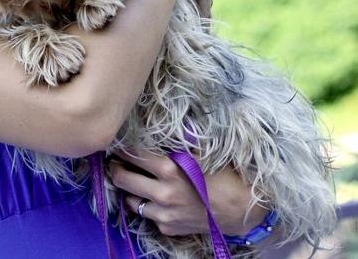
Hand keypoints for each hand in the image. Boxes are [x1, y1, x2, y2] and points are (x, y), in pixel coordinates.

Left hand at [108, 149, 267, 236]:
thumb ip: (175, 145)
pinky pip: (149, 216)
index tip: (117, 145)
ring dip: (130, 191)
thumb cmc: (224, 176)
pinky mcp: (168, 228)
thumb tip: (153, 129)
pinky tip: (155, 199)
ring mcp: (164, 214)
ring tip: (133, 181)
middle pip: (122, 179)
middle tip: (115, 163)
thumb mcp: (200, 154)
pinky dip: (149, 207)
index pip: (132, 155)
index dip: (122, 149)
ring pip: (130, 201)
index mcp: (170, 169)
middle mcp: (163, 193)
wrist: (242, 209)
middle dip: (115, 169)